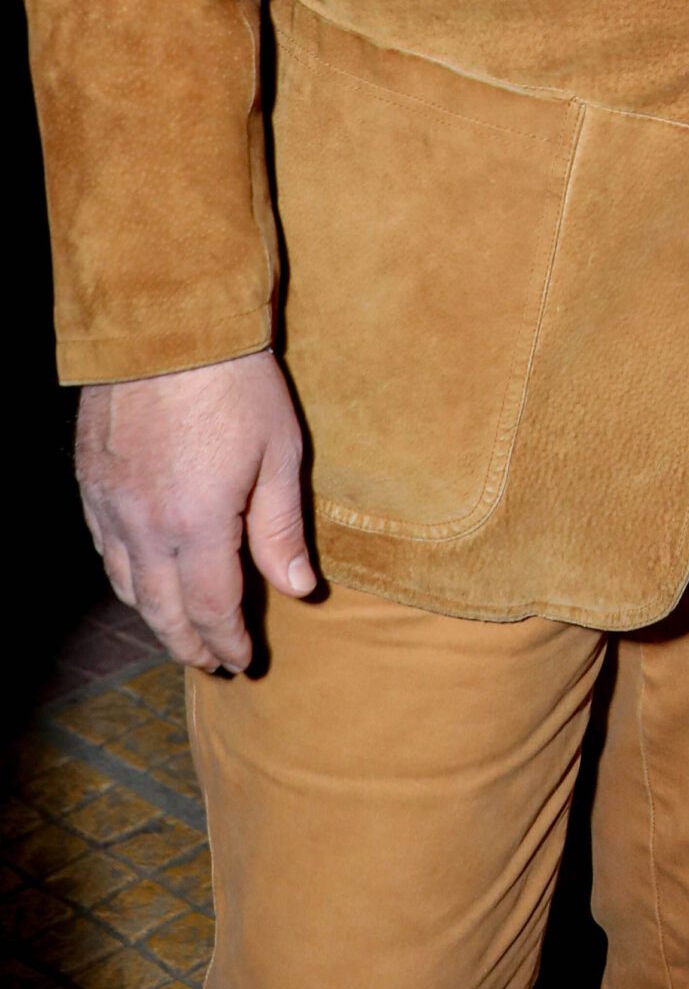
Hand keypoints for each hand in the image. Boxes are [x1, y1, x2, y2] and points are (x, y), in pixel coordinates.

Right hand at [75, 352, 314, 674]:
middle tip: (211, 663)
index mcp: (198, 526)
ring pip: (126, 584)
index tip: (244, 662)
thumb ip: (281, 530)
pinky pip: (103, 547)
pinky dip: (125, 574)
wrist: (167, 325)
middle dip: (189, 644)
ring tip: (180, 628)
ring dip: (154, 615)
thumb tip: (298, 589)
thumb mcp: (279, 455)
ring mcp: (110, 505)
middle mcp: (145, 527)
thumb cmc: (235, 385)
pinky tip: (142, 575)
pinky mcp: (91, 481)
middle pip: (163, 610)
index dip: (228, 642)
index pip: (213, 609)